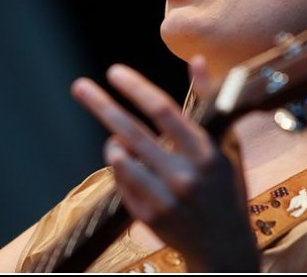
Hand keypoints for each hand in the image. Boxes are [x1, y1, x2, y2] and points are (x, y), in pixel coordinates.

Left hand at [70, 56, 258, 271]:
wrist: (224, 247)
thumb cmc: (226, 187)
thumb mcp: (225, 144)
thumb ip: (209, 101)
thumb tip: (195, 59)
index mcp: (205, 152)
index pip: (163, 110)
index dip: (136, 88)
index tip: (114, 73)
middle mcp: (183, 175)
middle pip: (131, 131)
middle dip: (102, 105)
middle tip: (79, 87)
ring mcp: (162, 198)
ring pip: (119, 157)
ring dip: (114, 141)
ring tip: (120, 138)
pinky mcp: (146, 216)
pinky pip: (119, 180)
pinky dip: (120, 165)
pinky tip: (133, 166)